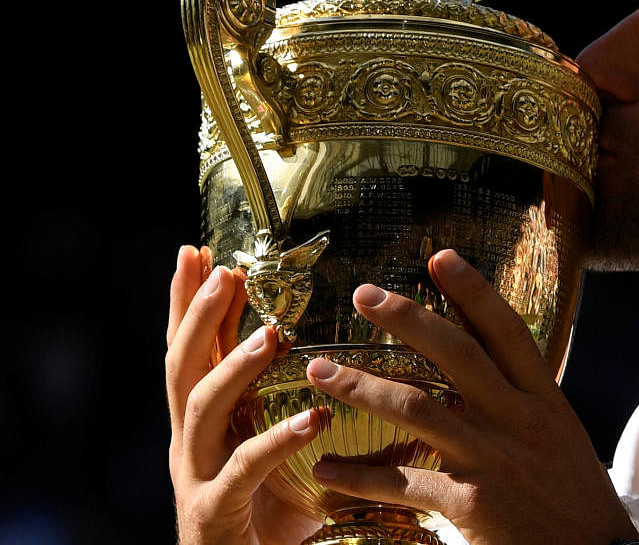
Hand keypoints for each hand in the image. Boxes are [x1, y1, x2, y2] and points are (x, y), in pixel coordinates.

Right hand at [166, 245, 323, 544]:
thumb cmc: (267, 516)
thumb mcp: (275, 450)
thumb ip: (291, 405)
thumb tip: (329, 355)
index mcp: (203, 423)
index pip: (190, 350)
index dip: (187, 301)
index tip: (196, 250)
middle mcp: (189, 444)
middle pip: (181, 366)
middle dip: (198, 314)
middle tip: (225, 269)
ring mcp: (196, 477)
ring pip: (201, 409)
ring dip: (233, 366)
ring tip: (270, 334)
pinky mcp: (214, 514)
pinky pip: (243, 470)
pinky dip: (277, 441)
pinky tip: (314, 419)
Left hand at [304, 249, 638, 544]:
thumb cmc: (572, 493)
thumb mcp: (558, 431)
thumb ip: (521, 392)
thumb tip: (480, 348)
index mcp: (542, 398)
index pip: (505, 331)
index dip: (473, 290)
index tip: (440, 257)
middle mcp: (518, 419)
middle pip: (456, 354)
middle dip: (407, 319)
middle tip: (364, 294)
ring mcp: (493, 460)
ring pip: (417, 409)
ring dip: (362, 385)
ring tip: (320, 370)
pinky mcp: (469, 505)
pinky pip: (402, 482)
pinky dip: (360, 475)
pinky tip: (327, 467)